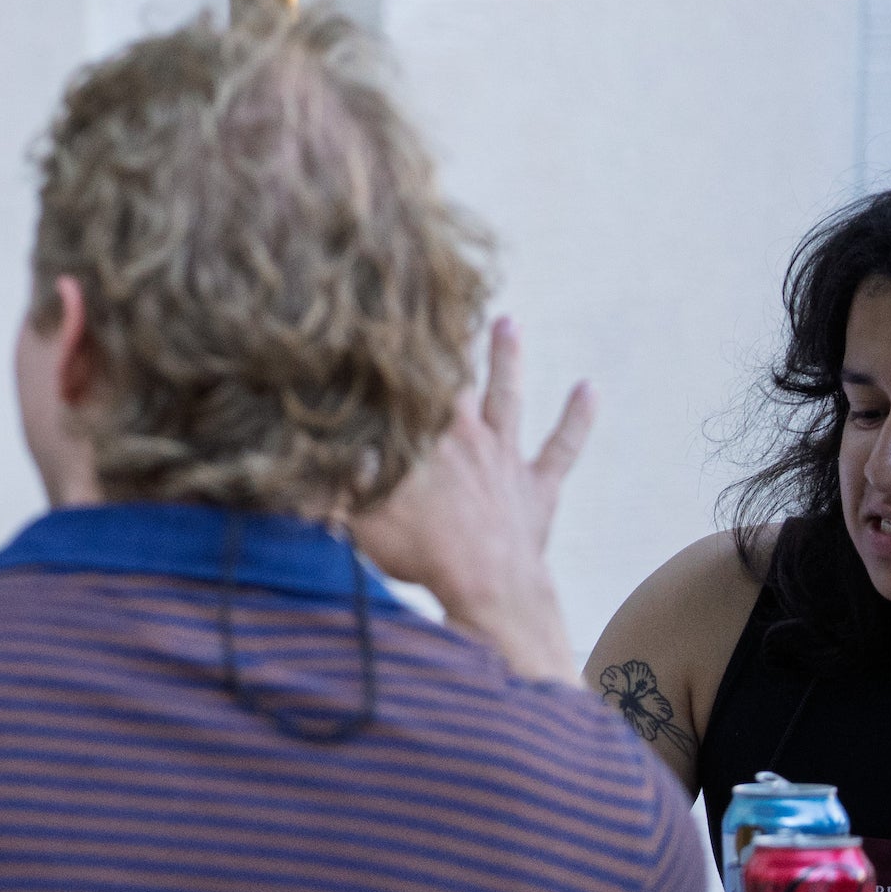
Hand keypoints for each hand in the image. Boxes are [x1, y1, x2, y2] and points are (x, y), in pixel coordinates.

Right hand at [352, 317, 594, 682]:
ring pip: (509, 397)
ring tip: (510, 323)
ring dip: (508, 360)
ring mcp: (506, 459)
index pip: (412, 384)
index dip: (403, 351)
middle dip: (453, 340)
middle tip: (449, 302)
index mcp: (425, 440)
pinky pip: (562, 446)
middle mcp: (468, 437)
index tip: (394, 314)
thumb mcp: (361, 517)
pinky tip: (589, 388)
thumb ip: (334, 481)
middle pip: (460, 377)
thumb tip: (301, 447)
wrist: (488, 590)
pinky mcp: (538, 488)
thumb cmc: (421, 554)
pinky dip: (577, 417)